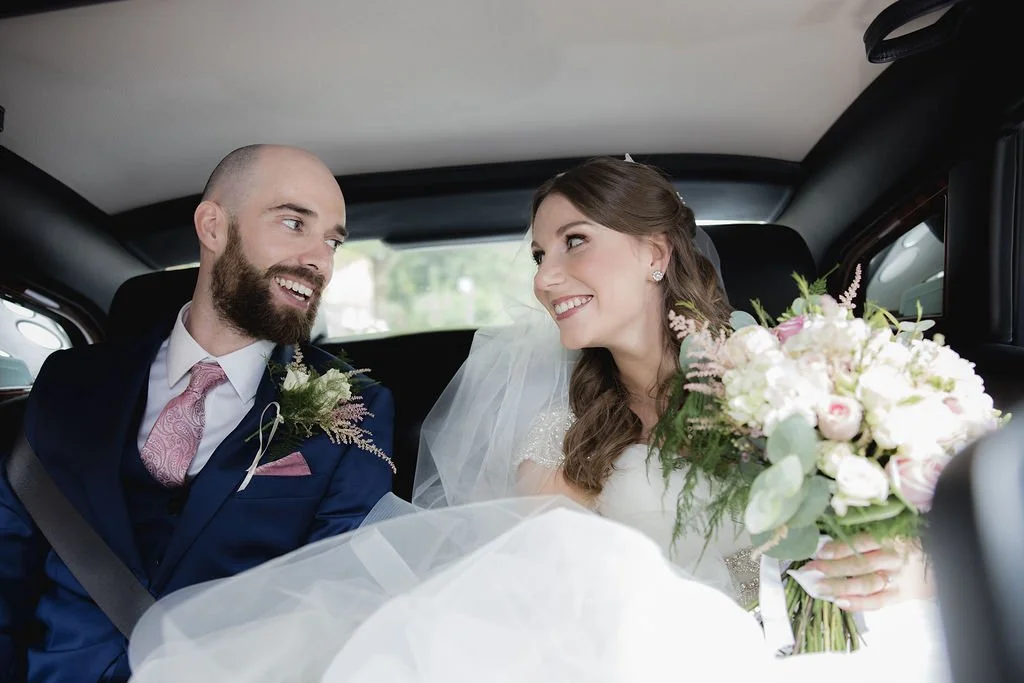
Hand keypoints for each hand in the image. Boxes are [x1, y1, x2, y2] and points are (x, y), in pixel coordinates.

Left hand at [801, 534, 933, 611]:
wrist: (941, 563)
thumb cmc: (909, 543)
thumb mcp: (892, 531)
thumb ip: (868, 536)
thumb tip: (831, 542)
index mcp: (892, 538)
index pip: (862, 544)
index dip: (839, 548)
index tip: (818, 551)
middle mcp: (895, 559)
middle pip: (860, 565)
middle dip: (832, 568)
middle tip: (810, 570)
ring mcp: (898, 579)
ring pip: (866, 584)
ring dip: (840, 586)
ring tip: (820, 587)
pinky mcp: (900, 595)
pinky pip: (877, 602)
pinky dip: (857, 604)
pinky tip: (839, 602)